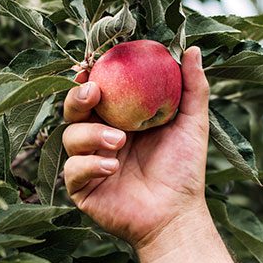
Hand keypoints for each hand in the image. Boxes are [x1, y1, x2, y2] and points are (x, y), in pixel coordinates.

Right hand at [61, 46, 210, 249]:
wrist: (177, 214)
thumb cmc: (185, 170)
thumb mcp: (192, 124)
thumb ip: (192, 87)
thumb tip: (191, 48)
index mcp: (119, 118)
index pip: (97, 90)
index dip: (90, 76)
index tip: (95, 63)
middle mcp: (99, 136)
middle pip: (73, 109)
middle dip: (77, 97)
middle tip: (93, 92)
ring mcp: (88, 161)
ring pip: (69, 136)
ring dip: (91, 134)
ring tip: (119, 142)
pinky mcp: (82, 187)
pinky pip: (73, 169)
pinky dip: (90, 164)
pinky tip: (112, 167)